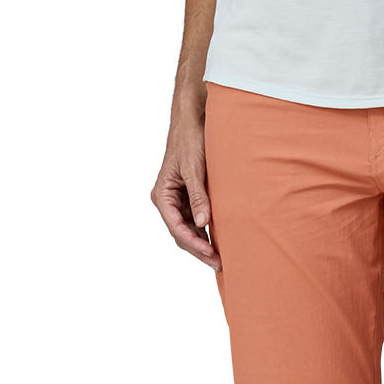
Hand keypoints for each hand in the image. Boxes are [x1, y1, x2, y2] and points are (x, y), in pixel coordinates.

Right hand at [151, 124, 220, 269]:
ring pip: (188, 229)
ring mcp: (177, 199)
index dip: (193, 243)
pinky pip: (195, 219)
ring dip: (202, 242)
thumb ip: (198, 196)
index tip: (210, 254)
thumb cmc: (190, 140)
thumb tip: (202, 223)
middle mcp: (167, 199)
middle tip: (219, 263)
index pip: (176, 227)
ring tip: (220, 257)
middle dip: (199, 249)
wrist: (192, 121)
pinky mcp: (188, 196)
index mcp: (162, 194)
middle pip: (181, 233)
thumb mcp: (194, 168)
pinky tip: (219, 240)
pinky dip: (205, 230)